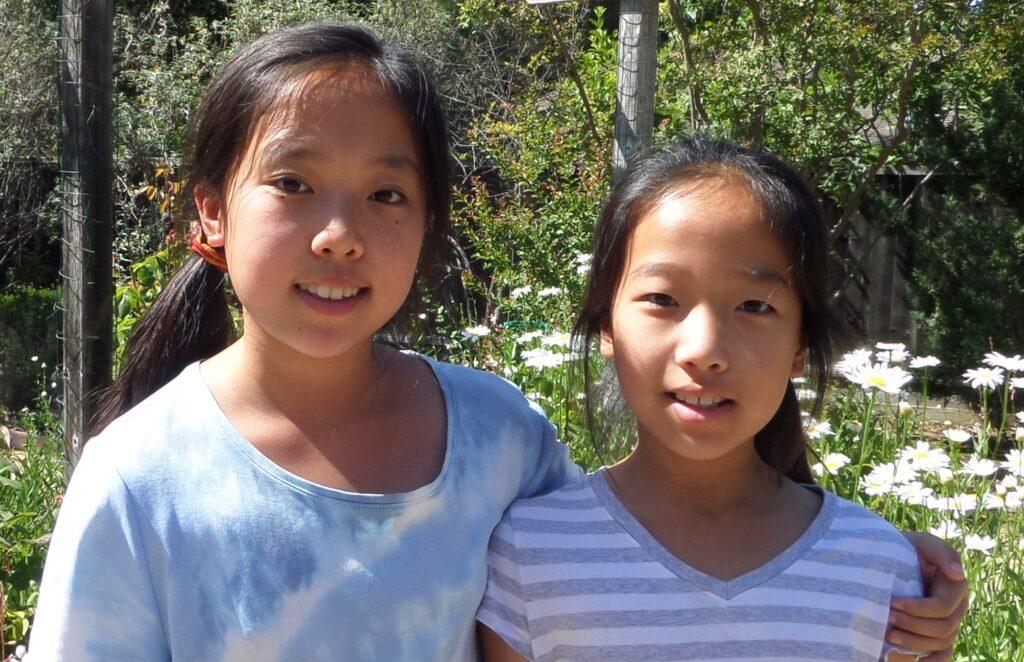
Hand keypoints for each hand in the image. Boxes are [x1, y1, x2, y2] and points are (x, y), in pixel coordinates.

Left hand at [889, 531, 968, 660]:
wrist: (890, 556)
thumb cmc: (906, 547)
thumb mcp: (922, 542)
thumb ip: (941, 552)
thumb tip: (958, 574)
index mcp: (955, 587)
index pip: (941, 607)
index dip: (917, 609)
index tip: (892, 602)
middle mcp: (956, 608)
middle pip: (941, 628)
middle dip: (912, 625)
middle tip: (886, 617)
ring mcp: (948, 622)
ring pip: (940, 643)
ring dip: (914, 643)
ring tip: (888, 635)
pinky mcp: (937, 633)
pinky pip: (943, 654)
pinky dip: (933, 661)